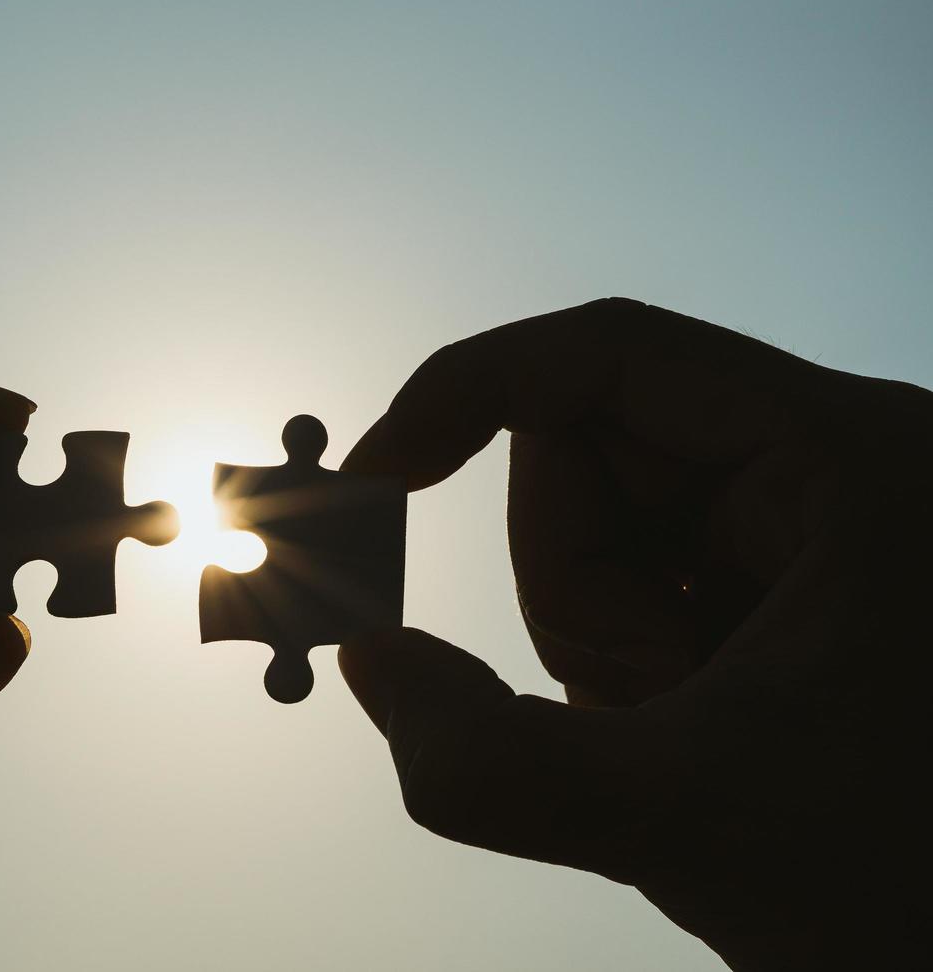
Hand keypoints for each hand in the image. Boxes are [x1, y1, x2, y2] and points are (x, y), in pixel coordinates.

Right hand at [340, 299, 927, 969]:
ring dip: (599, 638)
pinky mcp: (774, 573)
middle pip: (592, 458)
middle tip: (648, 703)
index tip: (376, 475)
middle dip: (578, 593)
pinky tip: (696, 726)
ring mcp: (802, 520)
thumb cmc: (898, 892)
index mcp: (847, 460)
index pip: (611, 355)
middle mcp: (829, 462)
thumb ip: (486, 761)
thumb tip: (367, 661)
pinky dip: (618, 656)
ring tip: (692, 729)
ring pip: (597, 529)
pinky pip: (627, 577)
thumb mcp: (677, 822)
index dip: (466, 395)